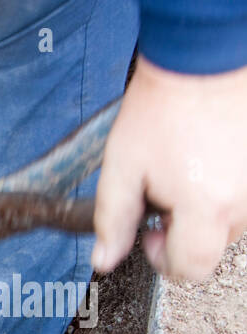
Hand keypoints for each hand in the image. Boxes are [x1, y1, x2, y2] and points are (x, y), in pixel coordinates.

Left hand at [94, 56, 246, 279]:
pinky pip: (242, 197)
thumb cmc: (161, 110)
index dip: (164, 258)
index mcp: (207, 208)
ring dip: (204, 211)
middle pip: (211, 247)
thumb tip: (104, 261)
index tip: (150, 233)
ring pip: (229, 223)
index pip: (192, 268)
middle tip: (162, 194)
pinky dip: (222, 191)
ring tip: (183, 172)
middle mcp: (244, 202)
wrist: (203, 60)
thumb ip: (112, 221)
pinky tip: (203, 163)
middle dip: (183, 231)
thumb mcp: (122, 170)